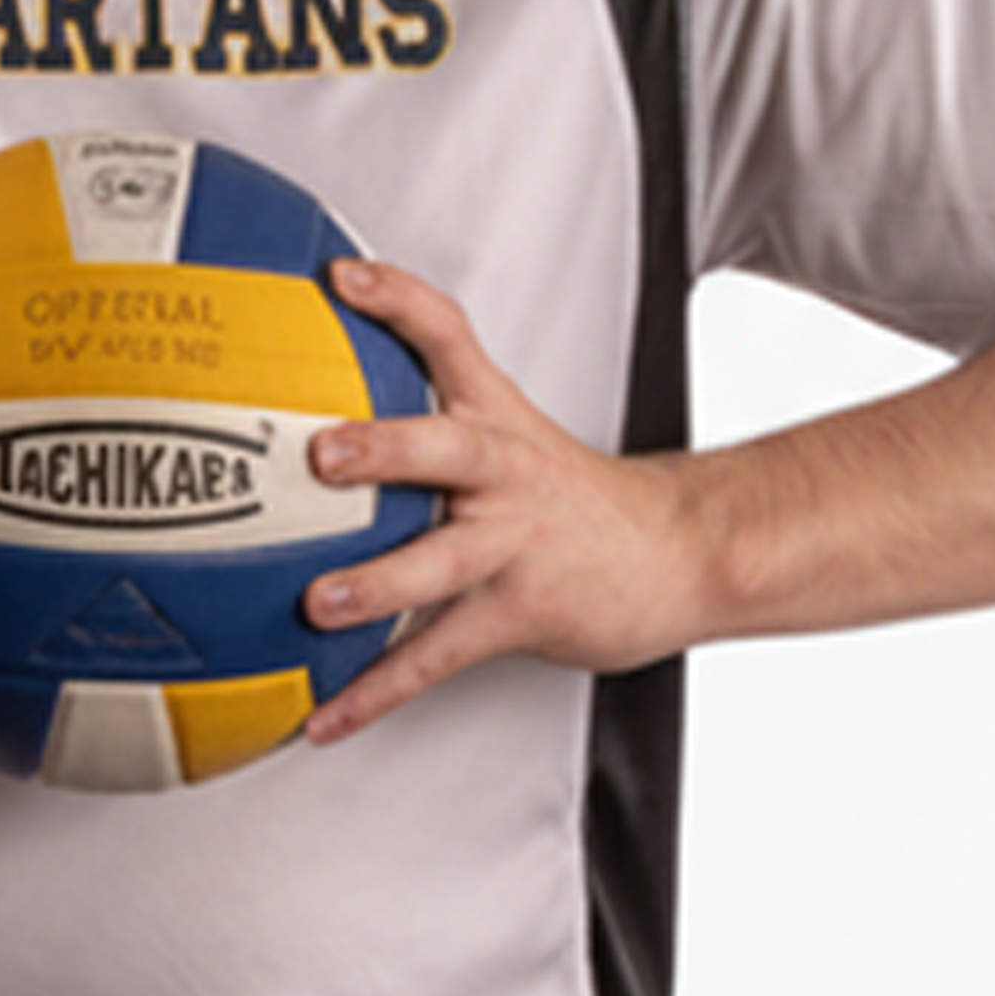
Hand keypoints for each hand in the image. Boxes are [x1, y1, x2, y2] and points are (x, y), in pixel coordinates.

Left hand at [298, 258, 713, 740]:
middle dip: (384, 448)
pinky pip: (436, 657)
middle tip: (322, 455)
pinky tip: (324, 718)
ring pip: (442, 562)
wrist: (678, 554)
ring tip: (318, 605)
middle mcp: (504, 473)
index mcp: (496, 420)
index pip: (447, 336)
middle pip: (448, 447)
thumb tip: (316, 410)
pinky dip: (375, 692)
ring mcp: (514, 545)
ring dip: (378, 585)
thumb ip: (428, 412)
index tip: (338, 278)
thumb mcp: (512, 433)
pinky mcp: (520, 612)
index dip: (396, 300)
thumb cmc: (574, 501)